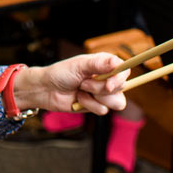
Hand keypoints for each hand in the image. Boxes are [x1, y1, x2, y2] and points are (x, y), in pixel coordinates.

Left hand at [14, 53, 128, 115]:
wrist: (47, 90)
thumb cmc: (61, 73)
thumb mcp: (79, 66)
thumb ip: (99, 64)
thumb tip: (117, 62)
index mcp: (104, 65)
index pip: (124, 70)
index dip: (120, 78)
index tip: (109, 84)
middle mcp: (106, 78)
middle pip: (121, 87)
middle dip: (101, 88)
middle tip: (83, 83)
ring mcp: (102, 93)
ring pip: (117, 102)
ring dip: (96, 97)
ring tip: (81, 89)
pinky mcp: (97, 106)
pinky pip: (103, 110)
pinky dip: (88, 104)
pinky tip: (78, 99)